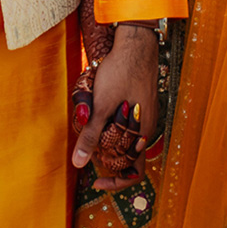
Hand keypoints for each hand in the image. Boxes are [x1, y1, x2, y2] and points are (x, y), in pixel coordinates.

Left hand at [71, 25, 158, 189]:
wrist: (136, 43)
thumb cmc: (120, 72)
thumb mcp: (100, 106)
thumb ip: (90, 137)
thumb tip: (78, 164)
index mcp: (142, 135)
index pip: (134, 175)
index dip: (115, 183)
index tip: (96, 180)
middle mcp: (148, 129)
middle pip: (130, 159)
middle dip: (109, 160)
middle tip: (90, 152)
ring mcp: (148, 115)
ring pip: (130, 141)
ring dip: (112, 142)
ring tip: (93, 130)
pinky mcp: (144, 102)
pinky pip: (131, 125)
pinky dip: (116, 127)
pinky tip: (102, 113)